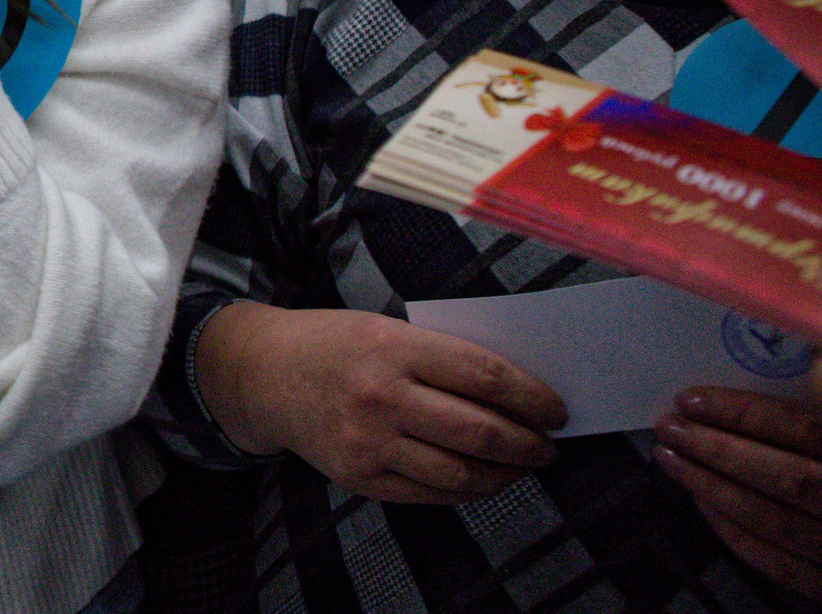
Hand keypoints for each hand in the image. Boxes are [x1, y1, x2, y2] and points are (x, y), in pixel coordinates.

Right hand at [199, 304, 563, 502]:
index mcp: (392, 347)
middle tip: (546, 446)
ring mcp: (368, 442)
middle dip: (527, 443)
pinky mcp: (358, 477)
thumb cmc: (334, 344)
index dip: (532, 397)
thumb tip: (514, 392)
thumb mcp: (384, 328)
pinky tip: (480, 479)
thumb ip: (441, 356)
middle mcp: (380, 396)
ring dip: (504, 474)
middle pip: (480, 430)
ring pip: (461, 472)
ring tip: (521, 467)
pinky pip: (429, 493)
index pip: (484, 376)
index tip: (557, 410)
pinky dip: (466, 490)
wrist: (263, 374)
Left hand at [654, 386, 821, 604]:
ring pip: (777, 521)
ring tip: (672, 459)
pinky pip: (784, 566)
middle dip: (717, 450)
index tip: (694, 399)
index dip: (744, 413)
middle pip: (786, 478)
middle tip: (670, 427)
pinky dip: (736, 535)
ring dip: (714, 489)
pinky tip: (704, 504)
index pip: (807, 430)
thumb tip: (799, 356)